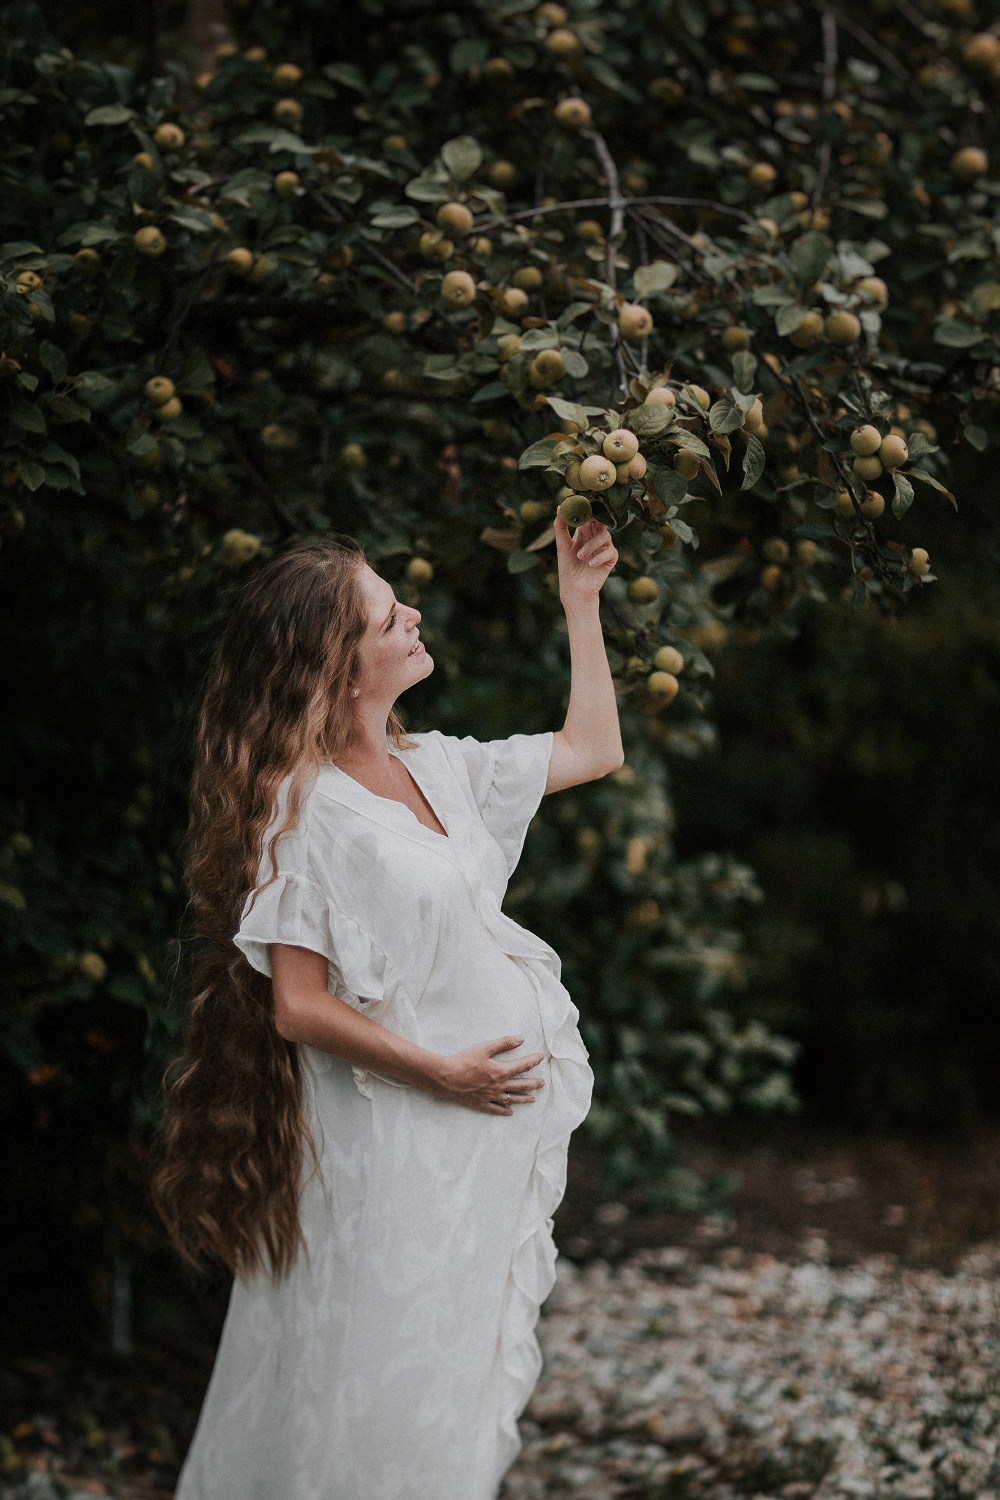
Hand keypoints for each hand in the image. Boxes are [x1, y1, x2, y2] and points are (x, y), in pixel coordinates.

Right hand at [424, 1035, 545, 1115]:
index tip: (540, 1058)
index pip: (523, 1066)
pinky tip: (510, 1112)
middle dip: (533, 1083)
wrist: (447, 1077)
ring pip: (512, 1099)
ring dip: (524, 1098)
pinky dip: (504, 1110)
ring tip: (533, 1099)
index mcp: (501, 1071)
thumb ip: (504, 1043)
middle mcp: (499, 1086)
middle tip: (542, 1083)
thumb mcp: (485, 1048)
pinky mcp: (481, 1103)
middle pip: (521, 1085)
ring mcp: (491, 1096)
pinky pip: (496, 1108)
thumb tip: (521, 1039)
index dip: (533, 1061)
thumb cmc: (464, 1061)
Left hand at [555, 513, 617, 606]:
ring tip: (579, 557)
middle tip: (588, 519)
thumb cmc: (567, 568)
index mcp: (584, 532)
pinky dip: (599, 557)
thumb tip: (560, 507)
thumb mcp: (562, 545)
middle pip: (601, 521)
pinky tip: (590, 565)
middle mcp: (596, 537)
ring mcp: (604, 547)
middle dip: (595, 519)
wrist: (574, 589)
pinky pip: (610, 552)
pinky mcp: (611, 559)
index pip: (589, 516)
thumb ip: (560, 527)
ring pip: (604, 536)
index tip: (581, 505)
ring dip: (591, 546)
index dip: (587, 509)